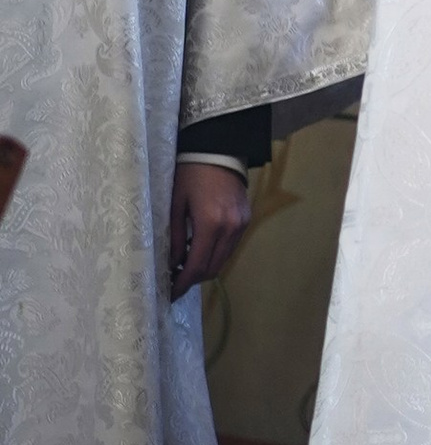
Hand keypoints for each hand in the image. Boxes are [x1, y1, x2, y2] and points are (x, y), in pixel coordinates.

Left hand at [169, 160, 252, 296]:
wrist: (219, 151)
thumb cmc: (190, 174)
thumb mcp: (175, 205)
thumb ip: (173, 237)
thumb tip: (172, 263)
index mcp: (210, 224)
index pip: (197, 266)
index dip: (183, 283)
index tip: (170, 293)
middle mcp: (230, 229)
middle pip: (212, 268)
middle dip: (193, 279)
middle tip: (175, 280)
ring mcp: (241, 225)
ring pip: (223, 260)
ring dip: (205, 267)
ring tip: (185, 265)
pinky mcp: (245, 220)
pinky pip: (230, 247)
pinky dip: (215, 254)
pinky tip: (200, 249)